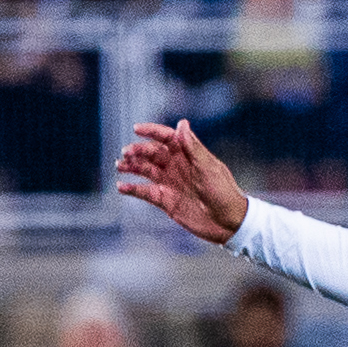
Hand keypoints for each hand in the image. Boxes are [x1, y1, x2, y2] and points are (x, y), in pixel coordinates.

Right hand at [113, 118, 248, 245]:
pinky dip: (132, 189)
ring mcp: (170, 183)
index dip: (152, 131)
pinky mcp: (165, 201)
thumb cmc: (224, 192)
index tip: (136, 129)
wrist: (228, 222)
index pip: (167, 138)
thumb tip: (182, 124)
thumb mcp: (209, 168)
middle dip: (138, 151)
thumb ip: (193, 148)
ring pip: (145, 170)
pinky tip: (121, 187)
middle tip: (127, 153)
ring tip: (119, 165)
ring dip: (131, 167)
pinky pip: (145, 192)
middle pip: (152, 153)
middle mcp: (177, 166)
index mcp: (188, 155)